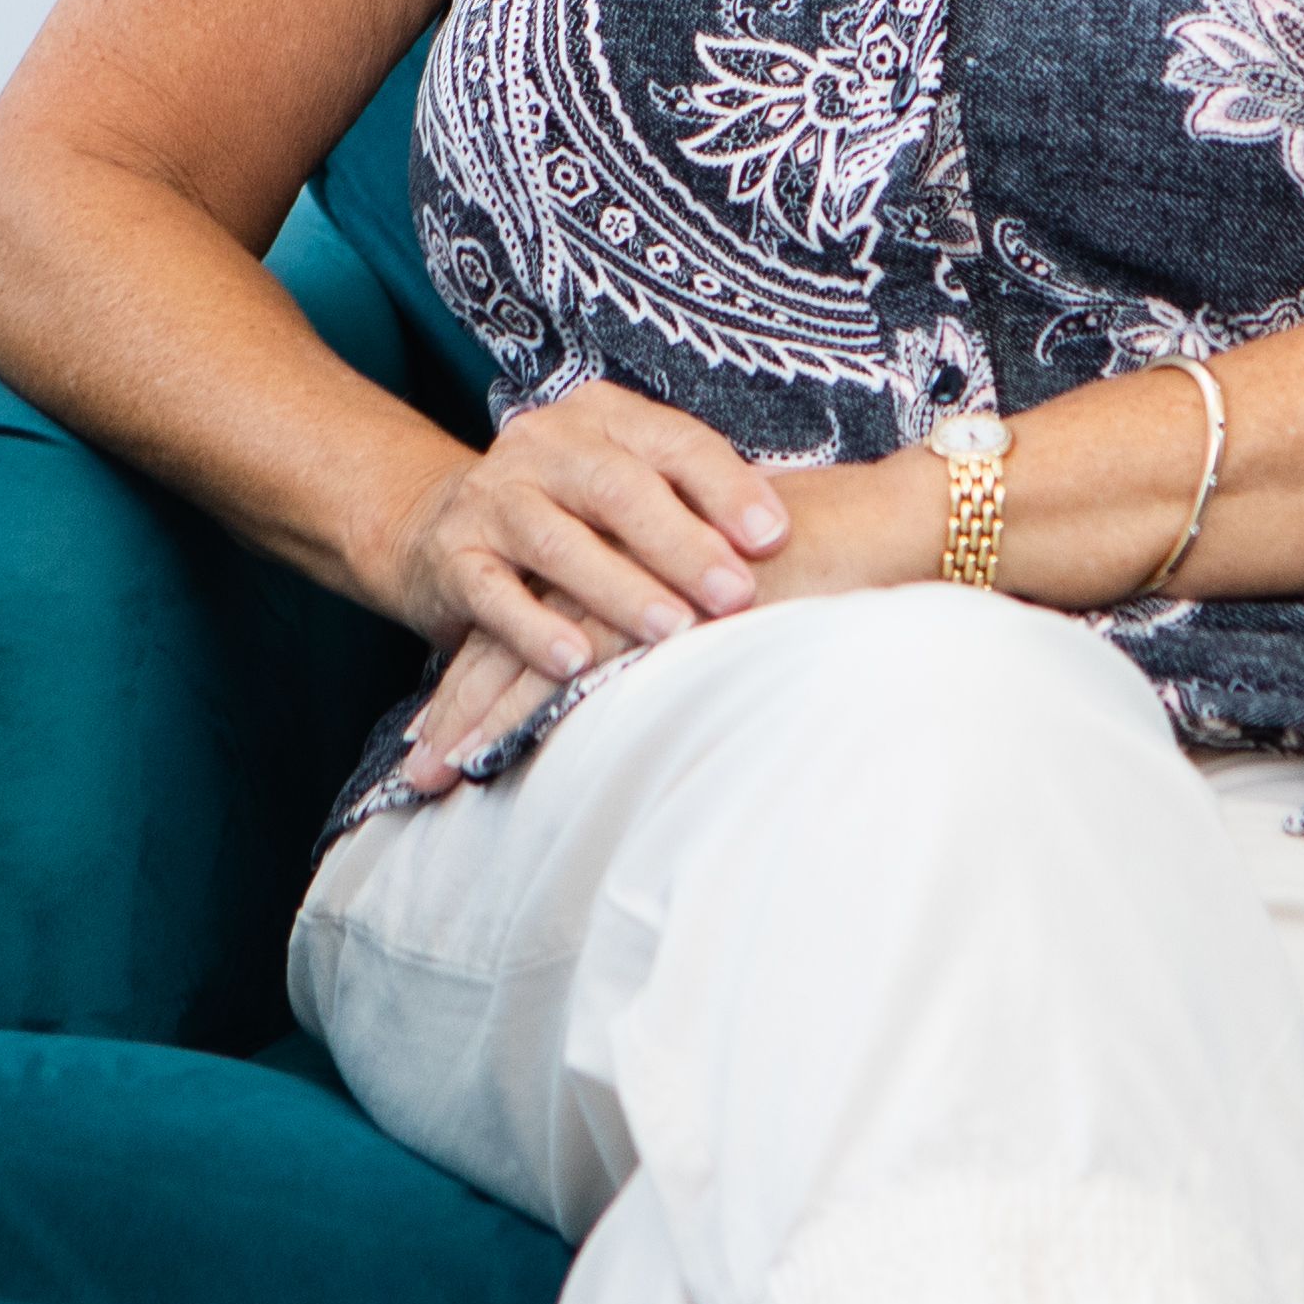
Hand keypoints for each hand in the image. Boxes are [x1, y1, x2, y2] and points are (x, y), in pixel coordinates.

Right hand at [365, 384, 788, 777]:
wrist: (435, 526)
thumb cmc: (570, 515)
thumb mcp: (628, 491)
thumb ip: (694, 503)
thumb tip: (798, 537)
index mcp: (602, 417)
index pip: (675, 442)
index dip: (727, 487)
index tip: (776, 537)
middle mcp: (544, 444)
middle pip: (618, 487)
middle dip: (681, 543)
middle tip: (736, 595)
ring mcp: (493, 498)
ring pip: (556, 539)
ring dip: (618, 588)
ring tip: (671, 632)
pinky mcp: (452, 556)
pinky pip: (492, 592)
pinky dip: (532, 627)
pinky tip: (573, 661)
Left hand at [386, 425, 948, 791]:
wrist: (891, 527)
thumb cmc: (834, 564)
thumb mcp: (742, 594)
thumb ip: (692, 620)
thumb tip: (668, 668)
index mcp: (633, 551)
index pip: (540, 610)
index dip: (489, 671)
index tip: (447, 725)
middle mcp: (620, 555)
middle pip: (514, 633)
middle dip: (459, 706)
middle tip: (412, 768)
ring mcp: (635, 574)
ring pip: (528, 653)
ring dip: (474, 719)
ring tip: (427, 775)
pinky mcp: (660, 602)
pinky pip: (576, 663)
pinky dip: (525, 711)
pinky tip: (488, 753)